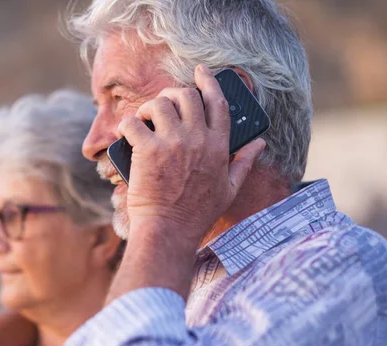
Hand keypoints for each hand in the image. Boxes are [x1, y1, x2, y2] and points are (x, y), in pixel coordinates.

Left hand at [120, 65, 265, 241]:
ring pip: (160, 104)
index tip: (201, 72)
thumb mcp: (229, 189)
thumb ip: (244, 163)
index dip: (209, 82)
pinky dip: (126, 126)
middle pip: (186, 96)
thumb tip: (260, 143)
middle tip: (163, 105)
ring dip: (149, 108)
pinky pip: (133, 123)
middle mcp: (198, 139)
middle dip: (172, 94)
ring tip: (143, 121)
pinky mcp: (148, 151)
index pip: (218, 103)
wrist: (169, 232)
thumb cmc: (197, 214)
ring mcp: (173, 143)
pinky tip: (126, 135)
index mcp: (219, 147)